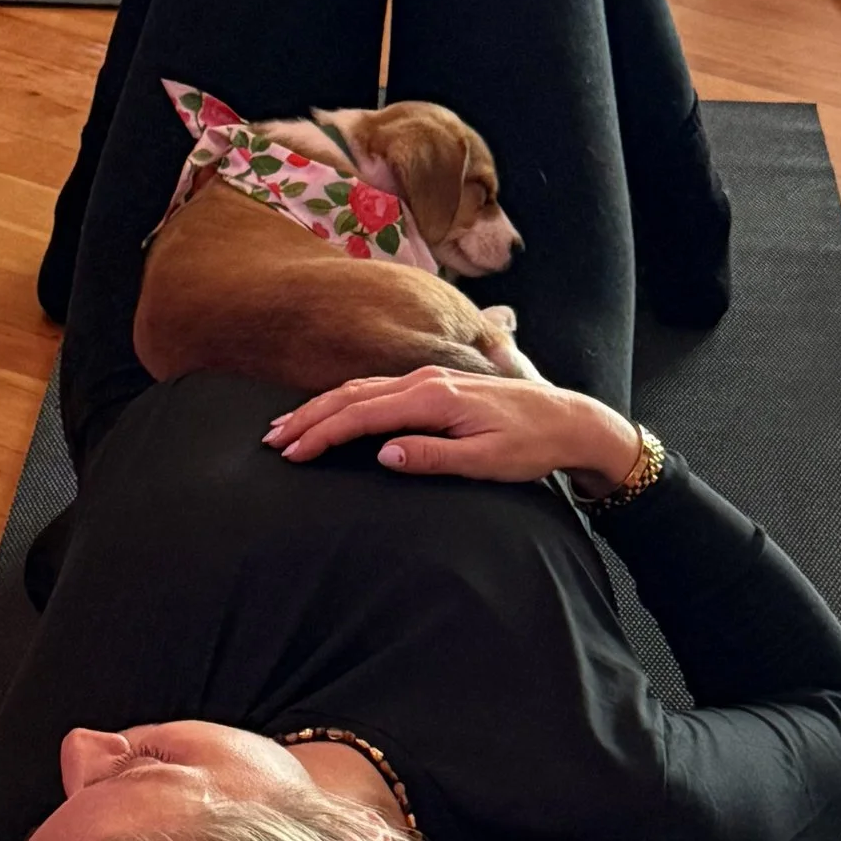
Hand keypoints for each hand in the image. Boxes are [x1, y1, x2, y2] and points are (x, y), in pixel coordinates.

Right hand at [264, 368, 645, 492]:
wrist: (567, 420)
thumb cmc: (530, 445)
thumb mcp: (485, 461)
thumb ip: (433, 457)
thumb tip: (383, 453)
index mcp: (433, 398)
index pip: (362, 414)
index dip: (322, 434)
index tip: (291, 453)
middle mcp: (425, 380)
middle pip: (352, 395)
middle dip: (308, 417)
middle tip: (272, 440)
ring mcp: (428, 379)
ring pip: (361, 389)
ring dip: (321, 407)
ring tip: (288, 426)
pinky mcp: (434, 386)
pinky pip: (378, 389)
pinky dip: (346, 401)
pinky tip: (332, 412)